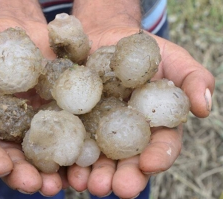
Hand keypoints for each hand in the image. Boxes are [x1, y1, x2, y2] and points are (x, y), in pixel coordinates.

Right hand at [0, 18, 67, 195]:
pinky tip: (80, 161)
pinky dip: (72, 150)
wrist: (23, 31)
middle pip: (13, 156)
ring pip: (41, 152)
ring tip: (58, 184)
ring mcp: (36, 122)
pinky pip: (66, 133)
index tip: (0, 166)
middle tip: (36, 185)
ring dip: (49, 171)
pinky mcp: (59, 114)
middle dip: (23, 173)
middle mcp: (9, 127)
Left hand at [66, 27, 214, 197]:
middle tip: (117, 188)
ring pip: (98, 159)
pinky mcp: (75, 122)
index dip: (158, 156)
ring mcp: (99, 130)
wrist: (103, 37)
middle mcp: (127, 134)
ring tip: (89, 184)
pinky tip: (65, 168)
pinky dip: (70, 157)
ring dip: (94, 175)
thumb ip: (192, 78)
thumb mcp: (172, 58)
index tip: (150, 164)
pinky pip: (72, 142)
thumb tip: (204, 108)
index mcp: (153, 124)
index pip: (161, 145)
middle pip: (127, 160)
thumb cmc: (141, 49)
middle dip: (123, 176)